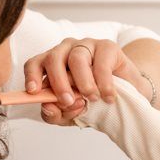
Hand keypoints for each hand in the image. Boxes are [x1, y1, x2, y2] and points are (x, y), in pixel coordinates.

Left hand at [23, 37, 151, 124]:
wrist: (128, 98)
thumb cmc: (95, 101)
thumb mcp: (72, 113)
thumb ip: (56, 114)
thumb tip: (48, 108)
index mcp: (53, 65)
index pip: (35, 64)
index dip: (32, 75)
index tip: (33, 91)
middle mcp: (66, 51)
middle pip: (53, 59)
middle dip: (58, 83)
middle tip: (67, 101)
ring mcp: (87, 46)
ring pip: (76, 58)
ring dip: (83, 82)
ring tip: (92, 98)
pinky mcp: (107, 47)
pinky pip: (101, 63)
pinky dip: (103, 83)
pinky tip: (108, 97)